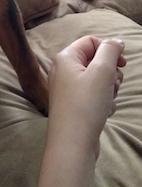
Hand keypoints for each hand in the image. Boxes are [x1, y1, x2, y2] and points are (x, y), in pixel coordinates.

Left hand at [47, 36, 125, 158]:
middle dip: (110, 72)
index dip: (109, 49)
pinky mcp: (74, 105)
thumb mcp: (102, 71)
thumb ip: (110, 51)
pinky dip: (103, 102)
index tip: (122, 63)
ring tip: (107, 100)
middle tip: (113, 84)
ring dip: (109, 88)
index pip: (91, 42)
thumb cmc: (86, 105)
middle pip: (95, 60)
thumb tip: (116, 42)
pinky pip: (94, 95)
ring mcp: (67, 89)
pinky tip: (104, 112)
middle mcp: (63, 71)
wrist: (72, 144)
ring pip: (97, 79)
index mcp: (65, 58)